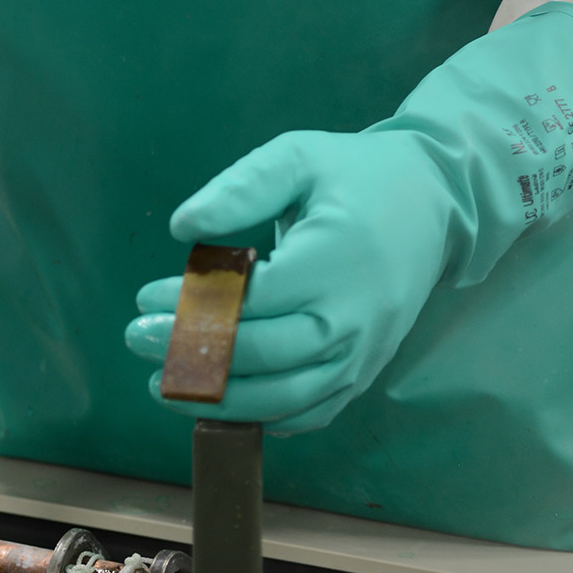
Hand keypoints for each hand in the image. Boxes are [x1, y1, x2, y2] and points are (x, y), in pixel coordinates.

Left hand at [127, 6, 572, 432]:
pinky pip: (312, 411)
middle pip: (264, 358)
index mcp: (332, 261)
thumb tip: (182, 228)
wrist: (435, 201)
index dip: (190, 306)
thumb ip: (241, 186)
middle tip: (137, 340)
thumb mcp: (298, 156)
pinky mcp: (367, 372)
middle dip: (192, 356)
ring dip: (219, 398)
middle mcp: (351, 319)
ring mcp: (363, 354)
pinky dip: (264, 416)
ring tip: (163, 384)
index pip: (249, 301)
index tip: (144, 297)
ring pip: (285, 399)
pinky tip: (222, 403)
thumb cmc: (356, 174)